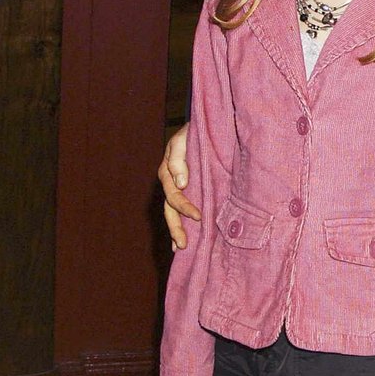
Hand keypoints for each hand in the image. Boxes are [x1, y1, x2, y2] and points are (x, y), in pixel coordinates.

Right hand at [159, 121, 199, 248]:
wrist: (205, 127)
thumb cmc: (195, 131)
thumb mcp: (184, 139)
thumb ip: (178, 158)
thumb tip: (181, 182)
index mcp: (168, 172)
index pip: (174, 195)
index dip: (184, 206)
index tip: (198, 215)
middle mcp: (172, 182)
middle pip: (170, 209)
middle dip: (176, 227)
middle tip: (183, 244)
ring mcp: (180, 187)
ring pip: (174, 213)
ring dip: (177, 230)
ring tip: (181, 248)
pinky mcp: (191, 189)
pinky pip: (183, 209)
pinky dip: (183, 224)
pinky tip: (185, 240)